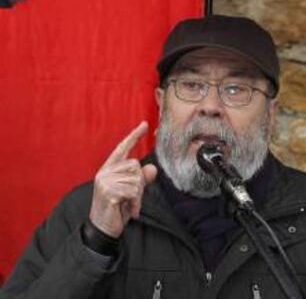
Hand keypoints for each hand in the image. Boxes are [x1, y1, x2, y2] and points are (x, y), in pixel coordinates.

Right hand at [89, 121, 156, 237]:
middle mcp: (105, 172)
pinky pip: (133, 191)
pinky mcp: (109, 192)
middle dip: (140, 184)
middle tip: (133, 200)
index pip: (123, 148)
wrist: (102, 230)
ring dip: (138, 196)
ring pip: (136, 179)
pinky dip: (135, 203)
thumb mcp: (131, 192)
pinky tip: (129, 211)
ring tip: (129, 206)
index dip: (134, 136)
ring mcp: (105, 181)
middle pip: (135, 166)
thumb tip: (153, 168)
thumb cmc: (116, 210)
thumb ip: (141, 179)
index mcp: (109, 168)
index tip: (145, 125)